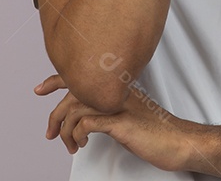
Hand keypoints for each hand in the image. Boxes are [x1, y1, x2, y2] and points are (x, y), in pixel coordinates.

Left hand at [34, 73, 201, 171]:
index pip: (82, 75)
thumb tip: (87, 119)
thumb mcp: (127, 116)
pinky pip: (87, 123)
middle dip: (55, 114)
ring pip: (76, 108)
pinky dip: (78, 134)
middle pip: (73, 92)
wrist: (179, 141)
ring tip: (70, 145)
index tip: (40, 89)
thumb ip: (107, 111)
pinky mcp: (121, 122)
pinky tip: (82, 143)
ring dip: (66, 130)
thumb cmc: (156, 132)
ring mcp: (118, 105)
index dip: (57, 79)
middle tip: (49, 133)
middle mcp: (116, 91)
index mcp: (117, 87)